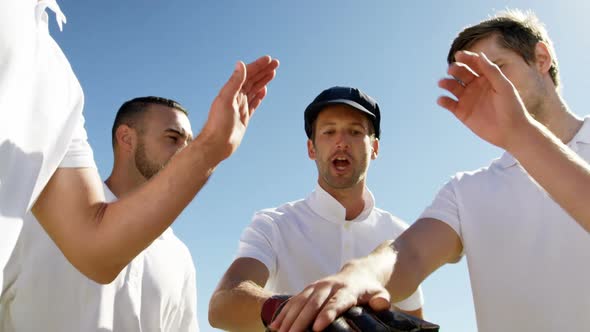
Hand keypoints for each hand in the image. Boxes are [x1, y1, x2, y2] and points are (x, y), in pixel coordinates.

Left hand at [200, 55, 279, 162]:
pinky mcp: (244, 117)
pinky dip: (259, 95)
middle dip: (263, 70)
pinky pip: (254, 103)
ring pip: (254, 90)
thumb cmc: (218, 124)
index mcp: (231, 91)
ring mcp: (240, 107)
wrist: (217, 145)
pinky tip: (264, 90)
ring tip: (273, 73)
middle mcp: (236, 97)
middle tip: (276, 63)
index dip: (258, 66)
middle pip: (252, 80)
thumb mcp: (226, 100)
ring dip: (263, 80)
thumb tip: (241, 64)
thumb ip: (234, 82)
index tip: (269, 59)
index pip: (247, 74)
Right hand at [269, 264, 390, 331]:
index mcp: (347, 289)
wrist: (358, 272)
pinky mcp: (308, 289)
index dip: (327, 314)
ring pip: (301, 302)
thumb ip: (381, 299)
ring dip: (289, 318)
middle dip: (302, 321)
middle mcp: (329, 286)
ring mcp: (317, 286)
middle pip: (314, 303)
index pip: (336, 302)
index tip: (317, 327)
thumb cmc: (370, 289)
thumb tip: (381, 304)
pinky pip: (294, 301)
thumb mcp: (380, 293)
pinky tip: (275, 326)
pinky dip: (284, 313)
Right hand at [437, 50, 531, 150]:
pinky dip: (443, 101)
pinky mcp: (461, 112)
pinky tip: (442, 99)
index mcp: (486, 78)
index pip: (474, 64)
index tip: (459, 55)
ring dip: (446, 83)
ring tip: (442, 83)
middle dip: (455, 69)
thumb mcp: (504, 86)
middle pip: (461, 73)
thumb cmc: (512, 107)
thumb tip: (479, 55)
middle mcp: (475, 86)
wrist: (511, 132)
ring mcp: (467, 99)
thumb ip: (492, 71)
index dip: (466, 58)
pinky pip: (449, 104)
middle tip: (451, 70)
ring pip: (453, 87)